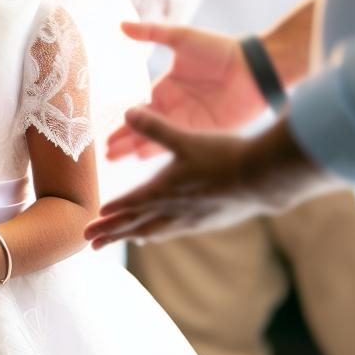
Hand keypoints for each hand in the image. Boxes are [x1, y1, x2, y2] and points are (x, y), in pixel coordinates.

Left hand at [85, 113, 335, 249]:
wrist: (264, 179)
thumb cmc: (224, 157)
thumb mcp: (185, 139)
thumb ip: (155, 127)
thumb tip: (128, 111)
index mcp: (163, 191)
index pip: (129, 205)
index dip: (110, 214)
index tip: (90, 223)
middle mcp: (174, 210)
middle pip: (136, 225)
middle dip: (111, 233)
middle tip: (89, 243)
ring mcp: (191, 219)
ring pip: (155, 231)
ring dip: (133, 236)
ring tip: (120, 241)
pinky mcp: (208, 221)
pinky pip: (175, 231)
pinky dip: (159, 234)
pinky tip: (158, 235)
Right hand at [107, 21, 265, 159]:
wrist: (255, 66)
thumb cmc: (220, 49)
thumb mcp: (181, 38)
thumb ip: (151, 33)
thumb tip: (121, 25)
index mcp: (167, 88)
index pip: (139, 108)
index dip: (123, 120)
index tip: (105, 131)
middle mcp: (175, 108)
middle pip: (145, 127)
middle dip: (124, 139)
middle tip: (105, 153)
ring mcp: (189, 122)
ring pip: (158, 137)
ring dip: (136, 147)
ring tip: (116, 158)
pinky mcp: (205, 131)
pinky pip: (178, 141)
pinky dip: (160, 148)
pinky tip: (142, 155)